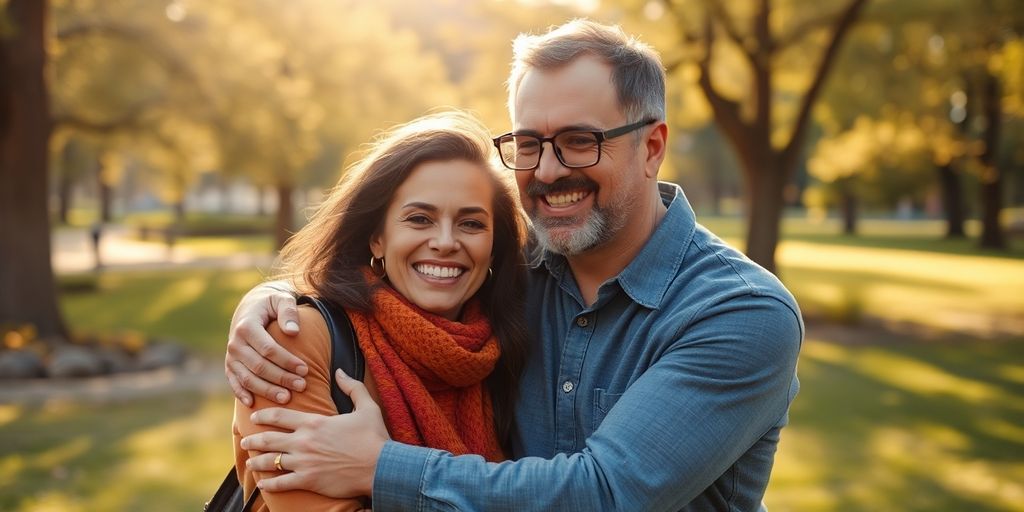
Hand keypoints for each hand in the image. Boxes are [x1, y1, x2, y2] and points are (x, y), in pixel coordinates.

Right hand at [226, 282, 306, 405]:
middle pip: (259, 366)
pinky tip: (253, 404)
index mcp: (247, 326)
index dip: (287, 361)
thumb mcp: (282, 299)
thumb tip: (292, 331)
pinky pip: (234, 382)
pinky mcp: (230, 364)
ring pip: (247, 378)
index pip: (268, 349)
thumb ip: (288, 312)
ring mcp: (231, 356)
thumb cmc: (271, 303)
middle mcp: (235, 343)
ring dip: (267, 390)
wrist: (252, 306)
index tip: (305, 369)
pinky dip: (241, 393)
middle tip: (302, 386)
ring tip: (287, 398)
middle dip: (281, 378)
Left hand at [241, 370, 389, 497]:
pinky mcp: (309, 481)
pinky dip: (270, 483)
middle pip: (269, 439)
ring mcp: (304, 462)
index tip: (254, 417)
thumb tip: (340, 372)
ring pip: (271, 461)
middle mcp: (304, 441)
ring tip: (250, 462)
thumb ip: (352, 387)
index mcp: (315, 422)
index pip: (280, 416)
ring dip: (257, 462)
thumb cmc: (375, 437)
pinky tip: (264, 484)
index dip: (264, 415)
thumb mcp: (367, 406)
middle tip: (245, 441)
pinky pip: (282, 483)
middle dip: (254, 439)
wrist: (381, 466)